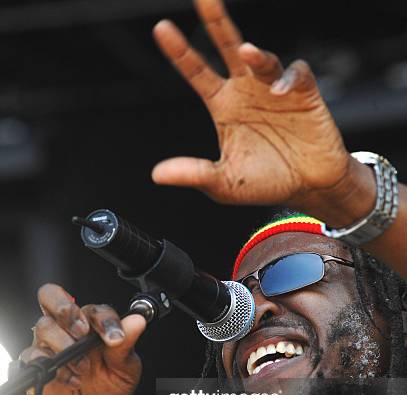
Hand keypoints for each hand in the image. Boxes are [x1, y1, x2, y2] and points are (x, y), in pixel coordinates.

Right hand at [20, 284, 145, 394]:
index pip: (94, 308)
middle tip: (82, 332)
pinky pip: (32, 355)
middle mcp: (68, 329)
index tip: (115, 338)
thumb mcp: (125, 370)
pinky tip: (71, 381)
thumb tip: (137, 320)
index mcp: (92, 325)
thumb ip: (127, 344)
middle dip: (66, 310)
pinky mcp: (34, 364)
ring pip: (44, 326)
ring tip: (83, 369)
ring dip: (65, 346)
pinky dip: (53, 369)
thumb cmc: (107, 390)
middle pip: (52, 296)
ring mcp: (49, 344)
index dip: (104, 319)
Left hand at [151, 0, 350, 207]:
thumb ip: (194, 174)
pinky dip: (288, 79)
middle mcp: (246, 90)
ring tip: (245, 52)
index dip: (180, 52)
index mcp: (224, 105)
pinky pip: (296, 75)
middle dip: (216, 20)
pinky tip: (280, 91)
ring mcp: (274, 89)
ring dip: (255, 55)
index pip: (197, 72)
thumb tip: (157, 174)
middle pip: (227, 45)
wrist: (308, 187)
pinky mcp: (304, 94)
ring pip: (262, 59)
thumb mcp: (224, 184)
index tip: (162, 29)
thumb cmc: (266, 183)